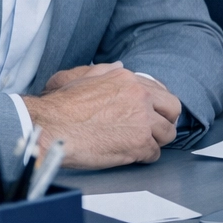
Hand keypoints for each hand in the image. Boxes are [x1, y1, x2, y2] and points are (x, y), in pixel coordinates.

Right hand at [22, 66, 177, 167]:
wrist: (50, 128)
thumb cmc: (60, 106)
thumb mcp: (81, 76)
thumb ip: (105, 70)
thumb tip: (120, 65)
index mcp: (128, 79)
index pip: (160, 90)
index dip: (158, 105)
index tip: (155, 113)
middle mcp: (140, 96)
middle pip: (173, 109)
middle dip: (166, 120)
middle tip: (156, 130)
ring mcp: (142, 120)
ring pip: (167, 134)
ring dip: (155, 140)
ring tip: (139, 144)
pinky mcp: (139, 143)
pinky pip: (155, 153)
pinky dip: (144, 157)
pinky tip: (131, 155)